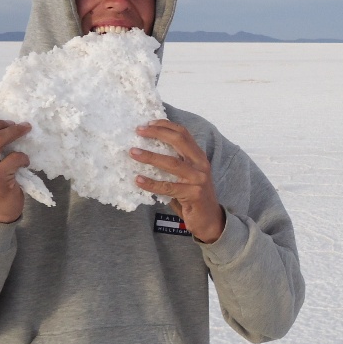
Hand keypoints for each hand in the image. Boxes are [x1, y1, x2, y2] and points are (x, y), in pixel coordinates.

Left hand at [131, 120, 225, 242]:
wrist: (209, 219)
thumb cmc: (193, 196)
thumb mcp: (188, 175)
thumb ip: (175, 162)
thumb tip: (148, 149)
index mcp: (199, 156)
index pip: (183, 133)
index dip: (165, 125)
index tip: (147, 124)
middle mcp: (201, 164)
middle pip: (179, 141)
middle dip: (157, 133)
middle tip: (138, 131)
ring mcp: (198, 179)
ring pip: (172, 163)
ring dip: (150, 156)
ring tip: (133, 153)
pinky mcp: (193, 194)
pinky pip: (168, 187)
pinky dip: (151, 183)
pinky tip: (138, 180)